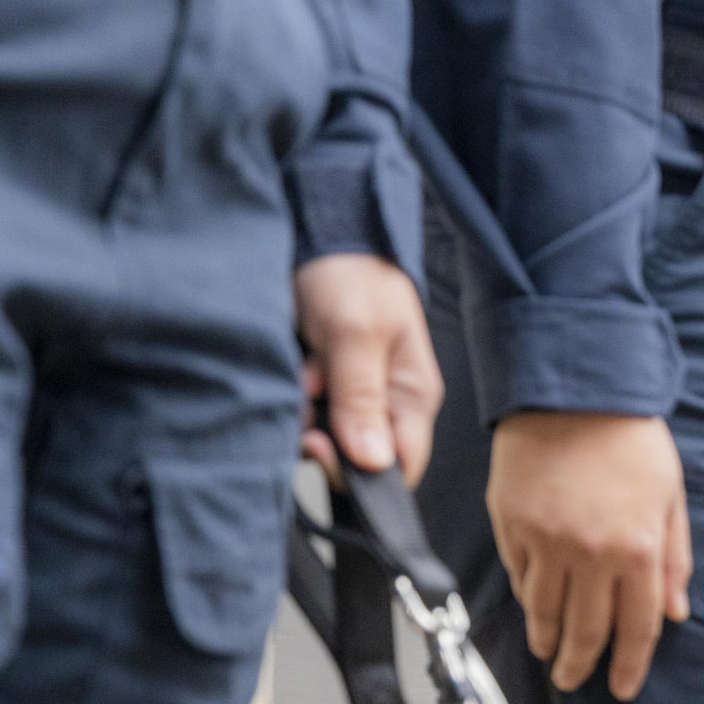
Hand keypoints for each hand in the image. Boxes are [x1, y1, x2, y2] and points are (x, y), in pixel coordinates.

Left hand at [294, 255, 442, 484]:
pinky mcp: (327, 385)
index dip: (357, 471)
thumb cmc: (351, 274)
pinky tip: (295, 365)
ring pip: (326, 436)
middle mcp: (388, 403)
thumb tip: (372, 462)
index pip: (399, 466)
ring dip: (302, 412)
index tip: (316, 443)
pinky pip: (305, 414)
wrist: (321, 232)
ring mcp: (356, 395)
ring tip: (303, 366)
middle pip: (358, 458)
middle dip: (322, 435)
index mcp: (413, 396)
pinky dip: (290, 397)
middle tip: (307, 389)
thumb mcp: (356, 333)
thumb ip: (362, 398)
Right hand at [487, 411, 691, 700]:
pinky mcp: (511, 526)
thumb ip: (674, 559)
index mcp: (639, 548)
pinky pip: (520, 578)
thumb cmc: (630, 440)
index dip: (630, 664)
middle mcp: (591, 553)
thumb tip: (675, 613)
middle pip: (586, 629)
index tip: (622, 687)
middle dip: (582, 664)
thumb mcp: (671, 497)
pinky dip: (529, 600)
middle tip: (576, 680)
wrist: (572, 392)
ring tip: (552, 654)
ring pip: (544, 612)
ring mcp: (546, 542)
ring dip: (548, 641)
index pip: (637, 626)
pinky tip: (535, 608)